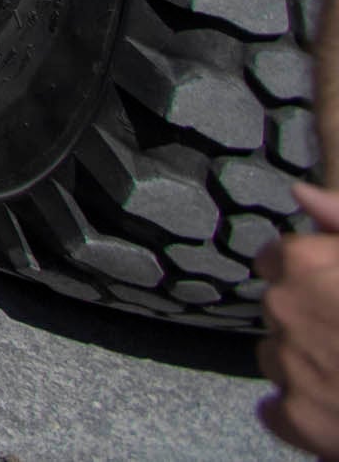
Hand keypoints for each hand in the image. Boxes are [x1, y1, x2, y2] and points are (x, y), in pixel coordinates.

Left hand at [262, 195, 338, 455]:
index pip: (277, 259)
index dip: (310, 276)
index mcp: (303, 263)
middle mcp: (283, 308)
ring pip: (279, 357)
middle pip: (281, 310)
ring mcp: (286, 364)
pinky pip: (279, 409)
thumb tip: (300, 192)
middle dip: (312, 320)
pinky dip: (305, 411)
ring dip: (307, 364)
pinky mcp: (296, 418)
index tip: (337, 293)